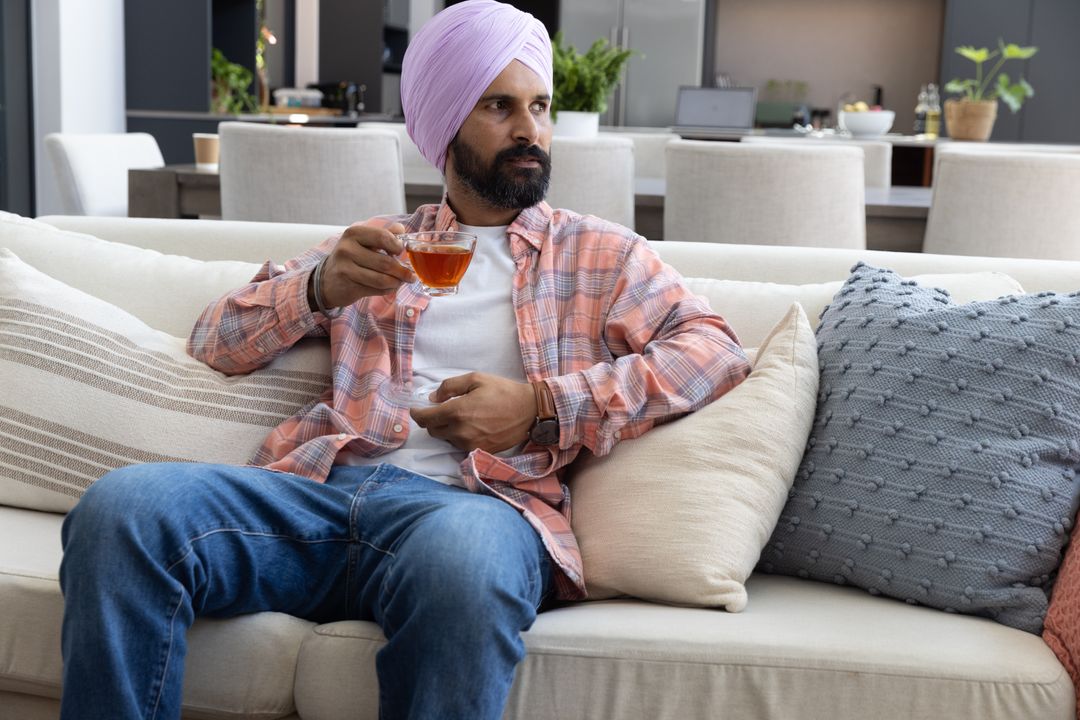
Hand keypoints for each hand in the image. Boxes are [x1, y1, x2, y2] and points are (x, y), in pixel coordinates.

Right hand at [316, 222, 415, 308]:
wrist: (326, 280)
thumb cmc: (350, 258)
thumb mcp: (362, 241)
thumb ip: (383, 234)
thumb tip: (402, 230)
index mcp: (353, 234)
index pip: (383, 237)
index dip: (397, 246)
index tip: (401, 252)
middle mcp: (347, 250)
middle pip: (385, 262)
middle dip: (402, 271)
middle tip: (410, 275)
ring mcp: (346, 269)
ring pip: (382, 279)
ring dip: (397, 282)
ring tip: (402, 282)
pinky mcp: (349, 287)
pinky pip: (377, 290)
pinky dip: (388, 289)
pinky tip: (390, 287)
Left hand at [410, 373, 536, 453]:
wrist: (529, 410)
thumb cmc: (502, 391)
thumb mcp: (475, 379)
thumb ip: (449, 387)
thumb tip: (432, 399)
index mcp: (457, 412)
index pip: (426, 419)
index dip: (417, 414)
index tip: (415, 409)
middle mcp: (460, 432)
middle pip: (434, 431)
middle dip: (433, 421)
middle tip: (443, 410)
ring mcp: (470, 444)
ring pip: (447, 439)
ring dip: (448, 429)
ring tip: (463, 417)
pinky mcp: (479, 451)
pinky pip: (460, 446)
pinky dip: (460, 437)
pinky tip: (471, 427)